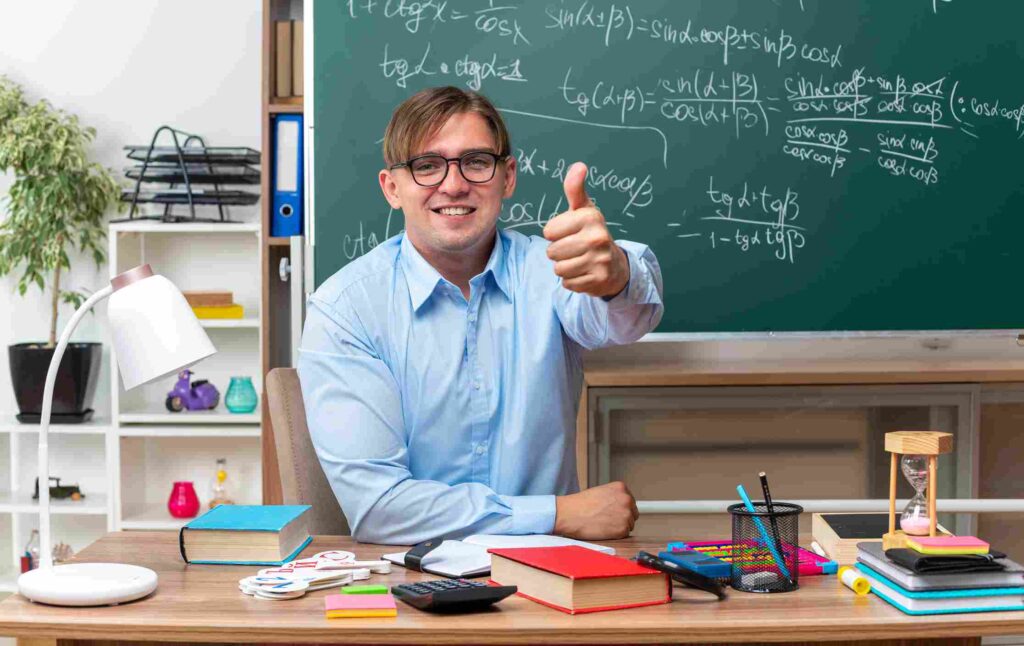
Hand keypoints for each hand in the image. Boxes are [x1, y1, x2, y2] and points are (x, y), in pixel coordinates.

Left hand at [543, 162, 629, 297]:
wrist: (616, 266)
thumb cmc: (592, 234)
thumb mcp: (584, 210)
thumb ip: (575, 189)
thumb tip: (579, 165)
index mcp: (591, 217)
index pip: (549, 231)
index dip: (555, 234)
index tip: (569, 233)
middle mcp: (597, 237)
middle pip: (552, 252)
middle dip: (559, 253)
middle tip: (575, 249)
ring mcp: (599, 260)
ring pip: (558, 269)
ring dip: (565, 267)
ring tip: (579, 261)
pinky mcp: (598, 280)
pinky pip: (567, 283)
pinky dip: (573, 280)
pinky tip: (584, 273)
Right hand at [553, 481, 639, 539]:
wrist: (570, 514)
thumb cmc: (581, 504)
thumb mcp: (601, 492)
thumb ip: (614, 497)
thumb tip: (622, 507)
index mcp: (621, 488)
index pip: (630, 502)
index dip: (620, 509)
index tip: (610, 512)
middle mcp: (627, 499)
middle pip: (633, 513)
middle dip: (622, 518)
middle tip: (607, 520)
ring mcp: (626, 514)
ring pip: (629, 525)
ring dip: (619, 527)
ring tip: (603, 524)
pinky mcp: (623, 528)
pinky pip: (624, 534)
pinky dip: (616, 535)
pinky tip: (604, 530)